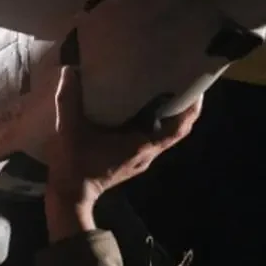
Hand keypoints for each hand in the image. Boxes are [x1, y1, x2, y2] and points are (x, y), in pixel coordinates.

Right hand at [44, 66, 200, 236]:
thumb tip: (71, 71)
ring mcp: (140, 160)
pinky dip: (151, 123)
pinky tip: (138, 109)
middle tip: (179, 81)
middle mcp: (147, 153)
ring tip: (162, 90)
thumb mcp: (69, 130)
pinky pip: (149, 138)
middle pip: (175, 129)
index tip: (196, 88)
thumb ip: (69, 100)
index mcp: (141, 146)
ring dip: (166, 115)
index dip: (191, 109)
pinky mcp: (130, 161)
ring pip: (162, 135)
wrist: (70, 195)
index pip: (178, 129)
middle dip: (181, 107)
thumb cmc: (75, 165)